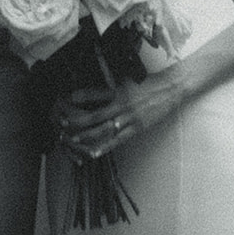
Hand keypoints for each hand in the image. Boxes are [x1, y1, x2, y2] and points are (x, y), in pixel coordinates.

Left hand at [55, 73, 181, 160]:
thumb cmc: (147, 84)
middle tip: (63, 123)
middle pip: (96, 115)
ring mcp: (130, 118)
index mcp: (118, 91)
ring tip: (74, 140)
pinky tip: (94, 152)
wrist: (170, 89)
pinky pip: (118, 140)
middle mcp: (122, 104)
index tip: (67, 99)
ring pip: (105, 129)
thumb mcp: (127, 81)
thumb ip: (112, 87)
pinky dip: (105, 147)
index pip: (96, 93)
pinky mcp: (137, 128)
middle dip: (78, 120)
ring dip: (88, 136)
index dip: (81, 96)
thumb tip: (96, 89)